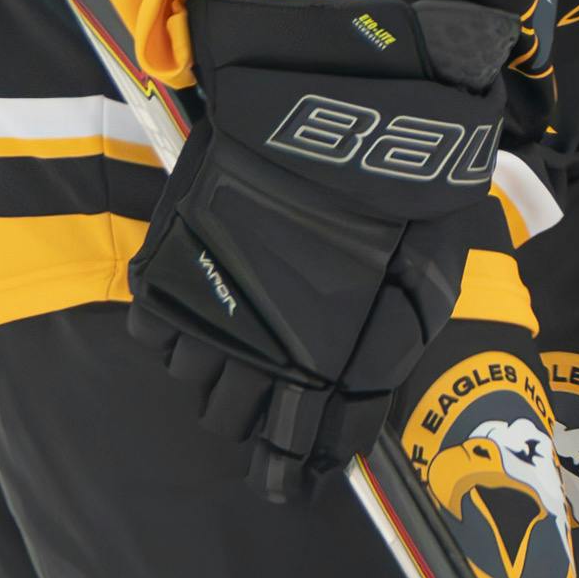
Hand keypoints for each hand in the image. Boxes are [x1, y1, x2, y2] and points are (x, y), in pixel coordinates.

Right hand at [123, 0, 509, 501]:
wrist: (341, 99)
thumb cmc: (403, 186)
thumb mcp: (426, 277)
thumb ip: (391, 350)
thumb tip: (354, 409)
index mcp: (329, 355)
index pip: (293, 445)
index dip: (285, 470)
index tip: (286, 478)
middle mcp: (262, 341)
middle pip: (231, 420)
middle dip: (250, 418)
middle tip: (269, 391)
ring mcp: (213, 299)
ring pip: (192, 380)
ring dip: (214, 374)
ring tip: (240, 343)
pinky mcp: (175, 256)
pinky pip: (152, 330)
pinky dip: (172, 331)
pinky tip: (202, 310)